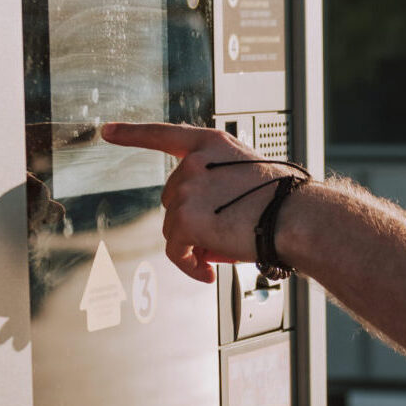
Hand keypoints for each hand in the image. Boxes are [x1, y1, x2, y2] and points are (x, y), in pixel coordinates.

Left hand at [100, 120, 285, 283]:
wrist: (296, 218)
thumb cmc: (286, 202)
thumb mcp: (250, 175)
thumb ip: (221, 183)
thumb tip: (204, 224)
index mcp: (211, 144)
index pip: (163, 134)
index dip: (133, 133)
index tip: (108, 131)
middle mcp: (194, 163)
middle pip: (171, 199)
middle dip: (190, 221)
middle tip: (218, 236)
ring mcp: (186, 190)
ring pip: (172, 228)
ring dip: (192, 245)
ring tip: (223, 253)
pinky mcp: (184, 220)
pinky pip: (176, 251)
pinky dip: (190, 266)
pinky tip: (208, 273)